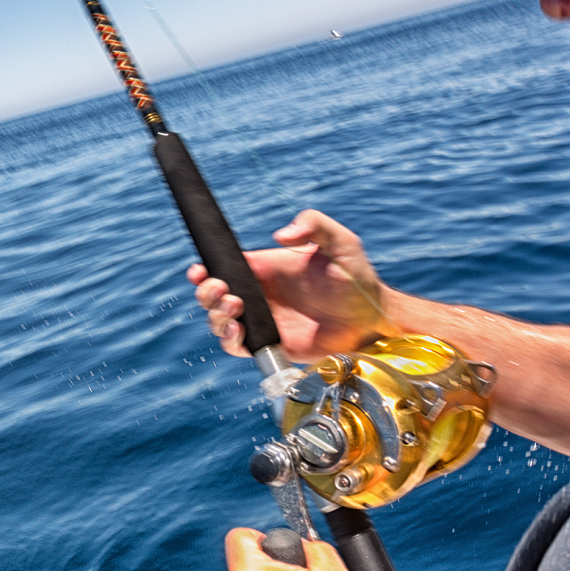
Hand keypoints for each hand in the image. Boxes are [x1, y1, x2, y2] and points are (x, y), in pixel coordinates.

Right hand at [188, 209, 397, 358]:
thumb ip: (313, 224)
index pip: (224, 267)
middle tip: (222, 291)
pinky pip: (237, 346)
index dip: (205, 270)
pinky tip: (239, 330)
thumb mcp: (339, 242)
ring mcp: (263, 321)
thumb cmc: (356, 278)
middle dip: (206, 293)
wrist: (370, 318)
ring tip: (236, 308)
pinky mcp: (270, 344)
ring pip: (219, 321)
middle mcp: (259, 295)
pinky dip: (230, 340)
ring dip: (216, 316)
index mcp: (266, 268)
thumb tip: (280, 235)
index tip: (199, 271)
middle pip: (213, 295)